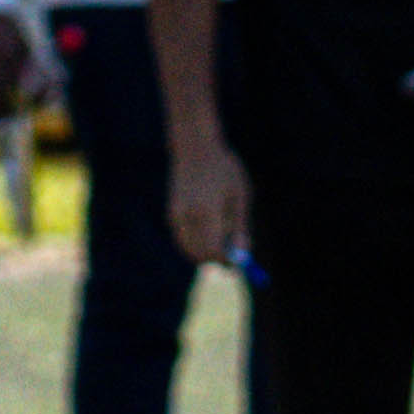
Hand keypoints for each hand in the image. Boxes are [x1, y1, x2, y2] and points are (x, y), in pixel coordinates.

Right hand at [170, 130, 253, 267]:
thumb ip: (240, 226)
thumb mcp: (240, 195)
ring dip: (205, 251)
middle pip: (200, 255)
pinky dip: (196, 242)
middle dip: (216, 260)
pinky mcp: (171, 214)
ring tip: (220, 229)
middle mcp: (188, 216)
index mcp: (208, 211)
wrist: (195, 147)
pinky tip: (208, 222)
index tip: (238, 265)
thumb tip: (242, 253)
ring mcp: (176, 216)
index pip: (214, 250)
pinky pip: (184, 240)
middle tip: (231, 260)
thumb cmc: (224, 169)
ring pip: (190, 250)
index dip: (226, 262)